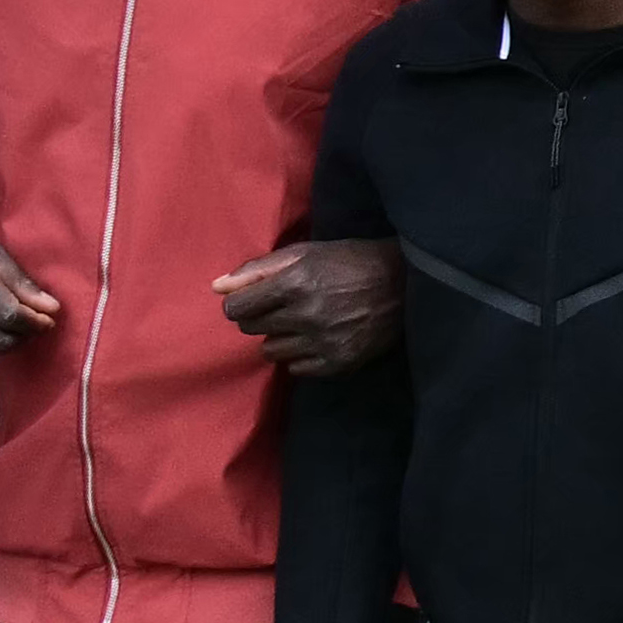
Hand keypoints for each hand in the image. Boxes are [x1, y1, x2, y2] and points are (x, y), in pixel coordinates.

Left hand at [210, 235, 397, 379]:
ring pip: (272, 352)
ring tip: (303, 324)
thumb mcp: (304, 253)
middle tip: (284, 308)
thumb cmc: (350, 261)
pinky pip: (297, 369)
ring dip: (281, 338)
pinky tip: (319, 339)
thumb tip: (216, 288)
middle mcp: (307, 314)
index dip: (242, 303)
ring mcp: (324, 341)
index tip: (256, 299)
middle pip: (251, 330)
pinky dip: (302, 356)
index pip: (236, 309)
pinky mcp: (340, 361)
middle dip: (261, 318)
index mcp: (294, 283)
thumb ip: (257, 270)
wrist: (407, 283)